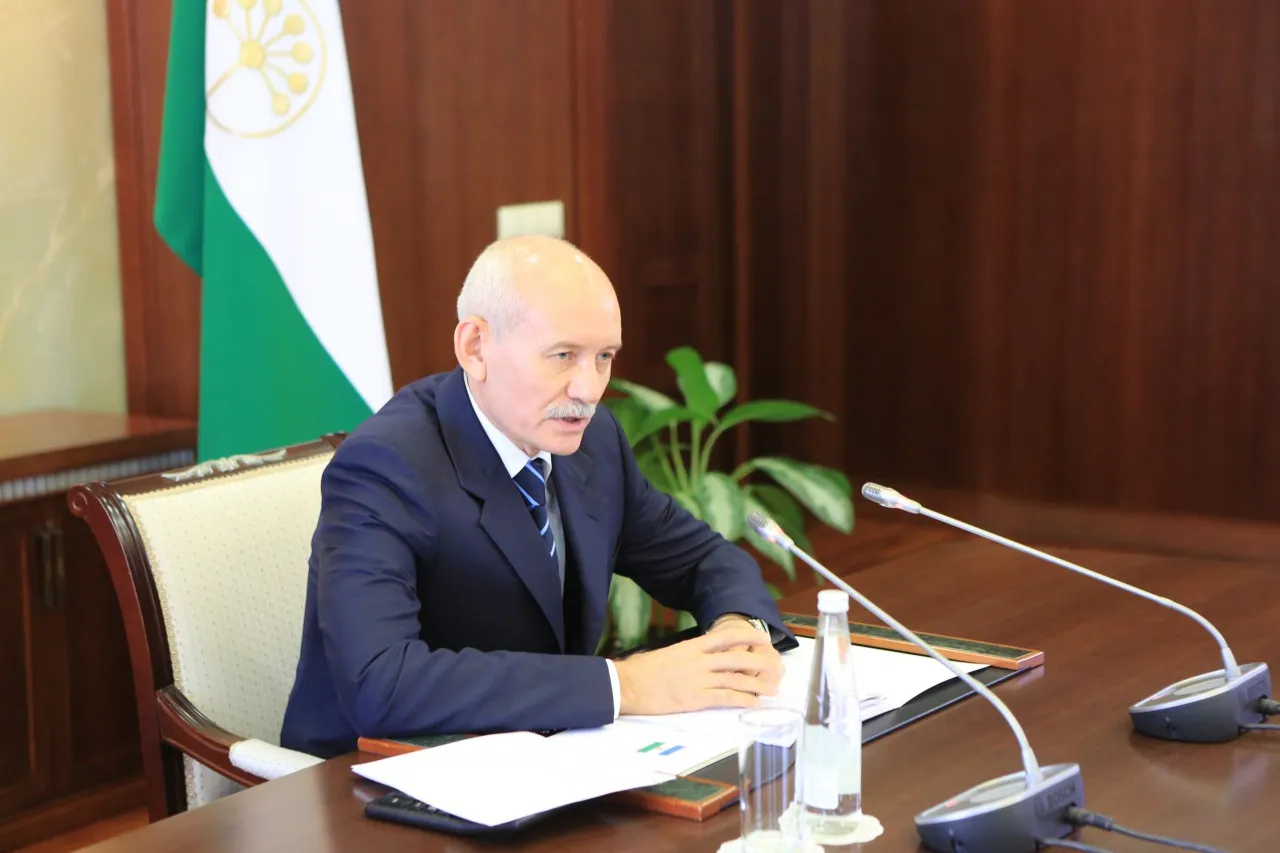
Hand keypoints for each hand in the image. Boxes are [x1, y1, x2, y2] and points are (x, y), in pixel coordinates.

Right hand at [613, 620, 784, 715]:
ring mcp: (698, 679)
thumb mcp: (671, 654)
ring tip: (772, 689)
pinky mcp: (695, 698)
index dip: (748, 635)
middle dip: (761, 662)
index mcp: (693, 646)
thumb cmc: (645, 671)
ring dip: (758, 684)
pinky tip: (754, 702)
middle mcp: (699, 660)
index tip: (763, 637)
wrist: (628, 684)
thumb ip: (691, 655)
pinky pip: (726, 697)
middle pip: (738, 658)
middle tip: (776, 668)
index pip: (727, 636)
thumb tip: (707, 657)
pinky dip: (743, 699)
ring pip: (736, 679)